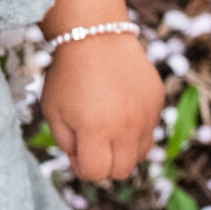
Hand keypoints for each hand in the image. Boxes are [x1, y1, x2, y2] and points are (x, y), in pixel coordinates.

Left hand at [42, 29, 165, 180]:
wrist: (96, 36)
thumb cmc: (68, 75)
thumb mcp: (53, 111)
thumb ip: (66, 144)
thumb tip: (82, 161)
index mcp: (96, 130)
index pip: (95, 173)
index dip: (81, 166)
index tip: (76, 147)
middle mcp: (125, 127)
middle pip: (121, 172)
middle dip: (104, 163)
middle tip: (92, 141)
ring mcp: (145, 116)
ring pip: (139, 156)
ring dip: (123, 150)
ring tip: (108, 127)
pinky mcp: (157, 104)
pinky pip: (150, 133)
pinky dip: (136, 131)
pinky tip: (120, 111)